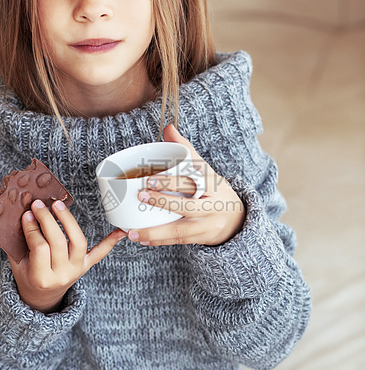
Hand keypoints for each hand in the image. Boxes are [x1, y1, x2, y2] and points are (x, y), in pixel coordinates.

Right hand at [9, 199, 125, 313]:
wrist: (42, 296)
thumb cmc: (27, 275)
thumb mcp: (17, 264)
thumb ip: (18, 242)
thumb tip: (20, 212)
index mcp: (41, 277)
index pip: (39, 247)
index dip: (32, 229)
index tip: (26, 214)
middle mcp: (62, 275)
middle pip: (58, 242)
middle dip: (47, 220)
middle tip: (38, 205)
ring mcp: (77, 270)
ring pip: (79, 242)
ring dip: (69, 221)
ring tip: (58, 206)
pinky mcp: (86, 266)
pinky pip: (100, 253)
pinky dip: (110, 242)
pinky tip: (121, 231)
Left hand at [127, 124, 244, 246]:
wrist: (237, 220)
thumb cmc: (215, 190)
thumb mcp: (206, 171)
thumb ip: (187, 151)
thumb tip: (168, 128)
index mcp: (213, 183)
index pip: (193, 180)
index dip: (172, 180)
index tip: (149, 179)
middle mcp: (213, 204)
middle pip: (186, 205)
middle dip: (162, 202)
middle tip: (140, 197)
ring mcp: (208, 224)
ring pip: (180, 230)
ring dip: (155, 232)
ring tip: (132, 231)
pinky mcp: (202, 238)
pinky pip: (178, 241)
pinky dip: (159, 240)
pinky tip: (142, 239)